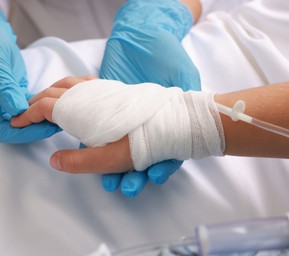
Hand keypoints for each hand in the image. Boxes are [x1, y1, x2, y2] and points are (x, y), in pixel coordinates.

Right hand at [0, 0, 58, 142]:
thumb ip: (4, 89)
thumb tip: (19, 111)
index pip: (0, 130)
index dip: (23, 133)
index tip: (44, 128)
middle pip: (12, 129)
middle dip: (35, 129)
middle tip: (59, 122)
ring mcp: (1, 102)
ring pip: (22, 120)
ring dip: (40, 120)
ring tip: (61, 115)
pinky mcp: (12, 95)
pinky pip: (27, 108)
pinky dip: (40, 108)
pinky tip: (56, 106)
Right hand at [11, 76, 133, 172]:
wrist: (169, 122)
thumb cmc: (139, 141)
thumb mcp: (106, 158)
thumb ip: (77, 161)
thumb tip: (52, 159)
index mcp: (80, 109)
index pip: (46, 108)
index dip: (28, 115)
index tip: (16, 121)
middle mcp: (88, 93)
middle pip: (55, 91)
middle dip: (38, 100)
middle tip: (27, 110)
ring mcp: (102, 88)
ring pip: (70, 83)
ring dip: (54, 91)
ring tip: (45, 99)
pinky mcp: (114, 89)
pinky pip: (86, 82)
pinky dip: (73, 85)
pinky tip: (76, 91)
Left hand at [99, 0, 200, 196]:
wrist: (143, 35)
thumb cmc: (168, 56)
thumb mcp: (184, 74)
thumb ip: (189, 93)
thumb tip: (202, 113)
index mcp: (166, 126)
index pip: (166, 154)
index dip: (162, 168)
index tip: (156, 176)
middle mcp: (143, 129)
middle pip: (140, 160)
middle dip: (134, 176)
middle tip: (127, 187)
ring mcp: (122, 122)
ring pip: (117, 152)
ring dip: (113, 169)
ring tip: (109, 182)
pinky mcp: (103, 111)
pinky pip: (96, 131)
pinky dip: (90, 144)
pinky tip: (87, 156)